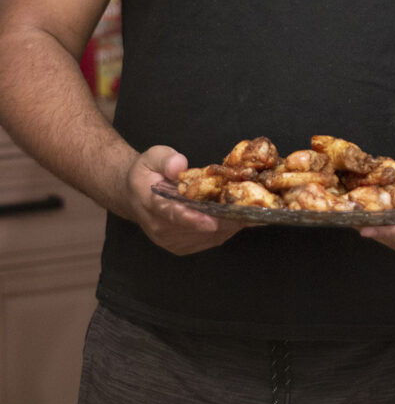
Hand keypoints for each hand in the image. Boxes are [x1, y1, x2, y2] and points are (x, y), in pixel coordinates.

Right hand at [126, 145, 245, 255]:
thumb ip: (166, 160)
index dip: (193, 219)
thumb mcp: (151, 157)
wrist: (134, 195)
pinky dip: (227, 228)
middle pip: (197, 229)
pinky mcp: (182, 246)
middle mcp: (160, 228)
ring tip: (251, 209)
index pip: (172, 214)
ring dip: (230, 224)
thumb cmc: (146, 173)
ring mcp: (172, 241)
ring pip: (208, 237)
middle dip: (224, 218)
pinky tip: (240, 215)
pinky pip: (210, 240)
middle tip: (249, 207)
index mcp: (150, 204)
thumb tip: (179, 166)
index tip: (211, 221)